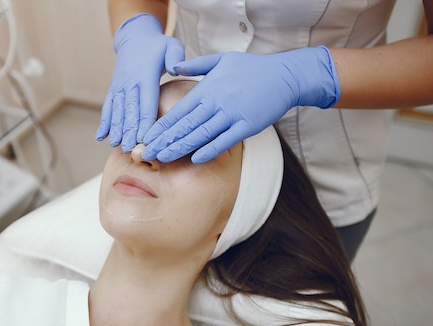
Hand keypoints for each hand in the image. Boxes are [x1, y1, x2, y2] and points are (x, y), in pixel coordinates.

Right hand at [95, 14, 184, 151]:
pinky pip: (108, 108)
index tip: (145, 136)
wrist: (134, 38)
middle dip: (129, 130)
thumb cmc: (157, 46)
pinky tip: (100, 137)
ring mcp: (119, 87)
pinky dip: (104, 123)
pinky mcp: (113, 90)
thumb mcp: (170, 45)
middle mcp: (130, 82)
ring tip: (117, 145)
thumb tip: (176, 69)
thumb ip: (175, 56)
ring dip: (116, 129)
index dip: (145, 120)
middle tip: (130, 149)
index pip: (146, 101)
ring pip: (117, 111)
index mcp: (145, 75)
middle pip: (130, 110)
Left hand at [141, 46, 340, 162]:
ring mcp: (233, 115)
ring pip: (202, 134)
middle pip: (186, 125)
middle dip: (165, 141)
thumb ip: (195, 65)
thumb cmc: (252, 68)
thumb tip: (173, 67)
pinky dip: (210, 150)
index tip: (147, 137)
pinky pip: (226, 140)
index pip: (179, 110)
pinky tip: (196, 159)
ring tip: (163, 158)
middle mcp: (217, 102)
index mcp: (208, 88)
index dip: (162, 125)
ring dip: (181, 148)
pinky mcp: (248, 126)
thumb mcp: (221, 60)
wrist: (285, 76)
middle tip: (147, 153)